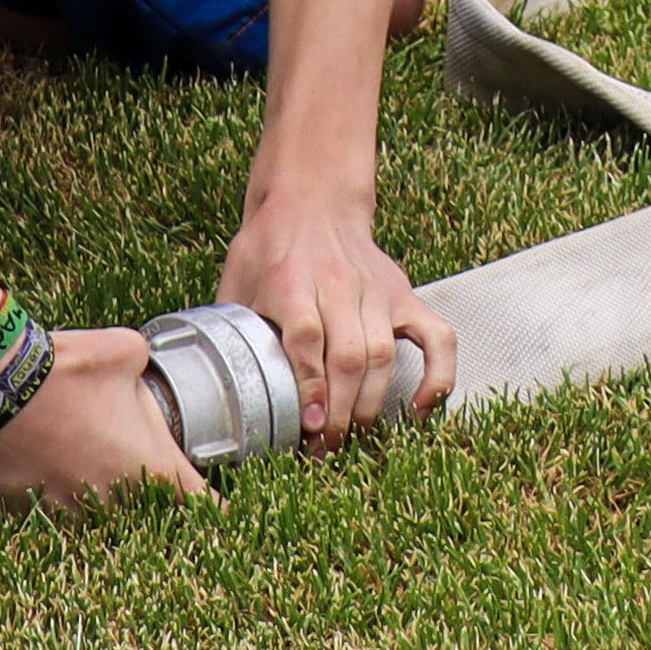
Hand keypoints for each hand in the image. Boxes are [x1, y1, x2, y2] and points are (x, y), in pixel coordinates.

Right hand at [0, 325, 207, 509]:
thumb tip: (139, 363)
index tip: (226, 508)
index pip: (206, 504)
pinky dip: (40, 490)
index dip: (220, 507)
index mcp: (153, 468)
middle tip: (128, 463)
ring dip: (88, 492)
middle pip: (145, 514)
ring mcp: (66, 517)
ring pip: (89, 515)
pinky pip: (39, 510)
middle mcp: (114, 506)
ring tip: (73, 456)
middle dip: (143, 494)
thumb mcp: (125, 351)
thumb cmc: (67, 367)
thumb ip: (143, 365)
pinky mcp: (20, 515)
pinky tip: (31, 459)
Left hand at [218, 196, 455, 453]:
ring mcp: (376, 290)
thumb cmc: (267, 249)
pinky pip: (436, 337)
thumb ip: (230, 331)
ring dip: (370, 405)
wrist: (312, 199)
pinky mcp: (403, 295)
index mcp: (290, 279)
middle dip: (339, 412)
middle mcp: (338, 283)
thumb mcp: (236, 281)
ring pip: (384, 354)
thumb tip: (213, 390)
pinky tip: (420, 410)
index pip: (306, 336)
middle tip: (326, 449)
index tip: (309, 425)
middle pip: (349, 354)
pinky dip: (437, 376)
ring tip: (352, 438)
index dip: (310, 385)